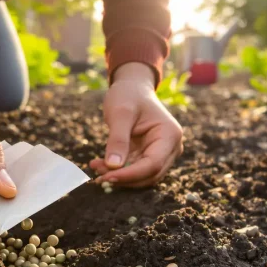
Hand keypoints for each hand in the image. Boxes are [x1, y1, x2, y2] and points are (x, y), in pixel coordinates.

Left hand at [90, 62, 182, 186]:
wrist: (132, 88)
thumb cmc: (128, 95)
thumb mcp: (120, 113)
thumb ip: (117, 139)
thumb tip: (113, 167)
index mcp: (169, 135)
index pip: (153, 164)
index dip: (131, 174)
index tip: (107, 177)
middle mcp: (171, 148)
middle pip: (150, 175)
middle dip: (123, 178)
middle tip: (97, 174)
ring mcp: (162, 154)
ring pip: (142, 177)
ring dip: (119, 176)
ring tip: (96, 166)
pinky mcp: (149, 157)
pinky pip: (135, 171)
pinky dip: (118, 171)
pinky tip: (100, 165)